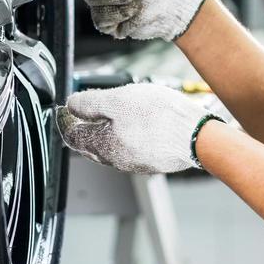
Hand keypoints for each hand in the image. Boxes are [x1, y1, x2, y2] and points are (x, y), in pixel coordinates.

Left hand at [57, 82, 219, 174]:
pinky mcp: (153, 162)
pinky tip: (136, 125)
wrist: (197, 136)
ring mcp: (135, 163)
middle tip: (83, 112)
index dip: (66, 121)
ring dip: (106, 133)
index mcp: (102, 145)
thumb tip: (71, 105)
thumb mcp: (119, 100)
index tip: (66, 109)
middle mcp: (116, 160)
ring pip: (111, 148)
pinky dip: (126, 137)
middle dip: (84, 128)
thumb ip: (91, 103)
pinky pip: (131, 149)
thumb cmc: (159, 117)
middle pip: (90, 145)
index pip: (73, 136)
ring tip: (110, 116)